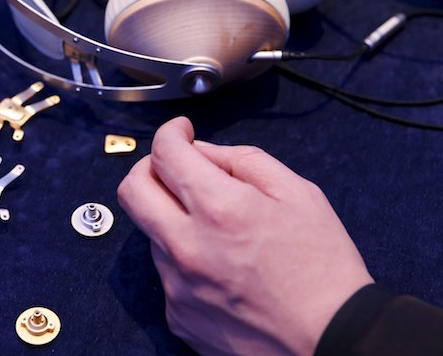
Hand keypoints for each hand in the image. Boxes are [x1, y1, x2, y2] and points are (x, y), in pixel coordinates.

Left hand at [117, 117, 372, 355]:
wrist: (334, 342)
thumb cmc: (323, 269)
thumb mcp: (297, 193)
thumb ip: (241, 160)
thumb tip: (201, 152)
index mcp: (218, 208)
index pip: (164, 153)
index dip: (171, 132)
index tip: (181, 131)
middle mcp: (186, 247)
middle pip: (132, 190)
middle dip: (149, 167)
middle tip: (175, 167)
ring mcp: (177, 286)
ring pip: (151, 232)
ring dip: (171, 217)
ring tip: (218, 230)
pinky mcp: (177, 315)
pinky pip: (167, 272)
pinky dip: (184, 258)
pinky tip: (220, 266)